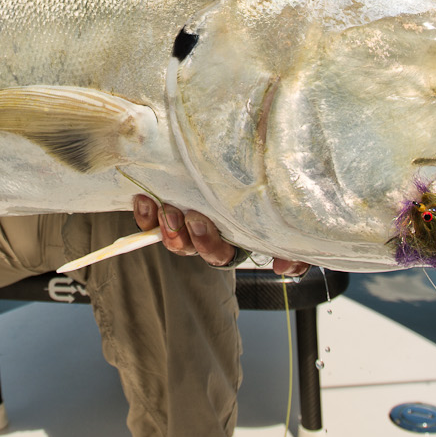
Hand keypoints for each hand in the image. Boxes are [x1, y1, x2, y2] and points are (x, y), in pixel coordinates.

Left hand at [132, 194, 308, 274]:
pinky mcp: (166, 210)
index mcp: (230, 242)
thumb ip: (292, 249)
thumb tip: (283, 268)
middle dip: (182, 235)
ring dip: (163, 225)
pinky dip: (145, 213)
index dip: (207, 243)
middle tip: (185, 214)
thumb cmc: (265, 200)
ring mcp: (184, 223)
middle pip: (187, 247)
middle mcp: (204, 236)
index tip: (201, 222)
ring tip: (164, 207)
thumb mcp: (283, 225)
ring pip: (168, 235)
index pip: (216, 254)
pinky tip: (143, 199)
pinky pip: (150, 220)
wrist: (248, 168)